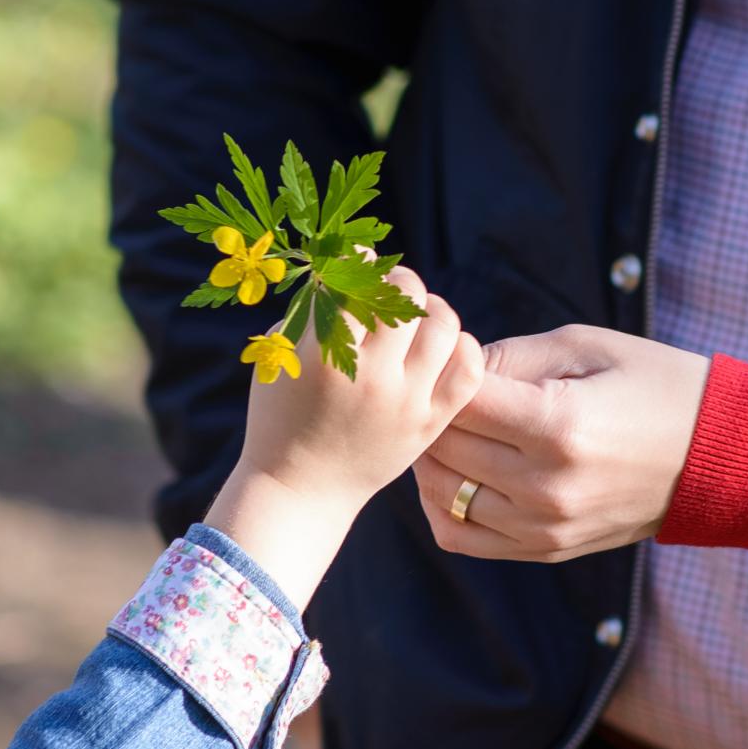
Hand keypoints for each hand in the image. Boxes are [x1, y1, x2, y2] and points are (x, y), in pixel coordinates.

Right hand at [206, 267, 482, 607]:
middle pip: (406, 293)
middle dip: (397, 278)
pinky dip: (461, 346)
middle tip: (388, 287)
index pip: (356, 277)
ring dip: (431, 308)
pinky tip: (441, 347)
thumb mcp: (279, 356)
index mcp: (320, 354)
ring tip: (417, 315)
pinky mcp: (429, 425)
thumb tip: (347, 262)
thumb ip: (310, 308)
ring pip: (443, 324)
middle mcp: (367, 375)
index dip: (360, 258)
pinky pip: (468, 369)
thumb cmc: (281, 416)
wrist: (298, 491)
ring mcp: (403, 402)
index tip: (358, 261)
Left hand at [414, 325, 710, 562]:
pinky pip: (460, 537)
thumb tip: (453, 368)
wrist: (718, 458)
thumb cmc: (656, 386)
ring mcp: (544, 526)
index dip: (447, 369)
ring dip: (433, 456)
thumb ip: (511, 356)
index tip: (460, 353)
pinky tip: (460, 472)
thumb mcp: (587, 347)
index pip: (458, 399)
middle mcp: (545, 486)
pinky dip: (443, 505)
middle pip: (442, 445)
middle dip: (434, 409)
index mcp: (558, 425)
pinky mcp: (546, 550)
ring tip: (454, 427)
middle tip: (446, 386)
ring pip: (440, 493)